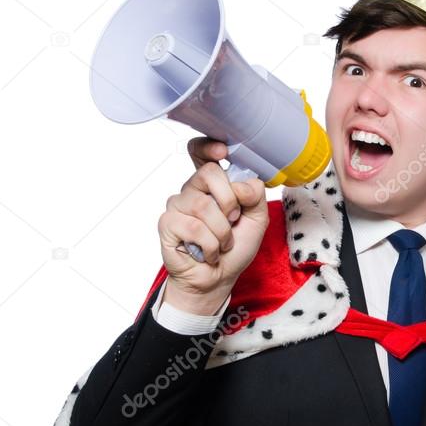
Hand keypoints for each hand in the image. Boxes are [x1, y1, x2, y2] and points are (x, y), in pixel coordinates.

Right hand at [157, 138, 268, 313]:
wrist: (218, 279)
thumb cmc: (235, 247)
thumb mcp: (257, 219)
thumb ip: (255, 196)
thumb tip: (241, 185)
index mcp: (213, 183)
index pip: (200, 152)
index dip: (207, 146)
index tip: (222, 151)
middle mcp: (193, 189)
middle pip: (209, 173)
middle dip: (230, 202)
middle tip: (233, 221)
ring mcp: (178, 205)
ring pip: (203, 205)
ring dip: (222, 232)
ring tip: (221, 243)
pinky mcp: (167, 224)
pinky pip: (193, 227)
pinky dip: (209, 245)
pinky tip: (207, 252)